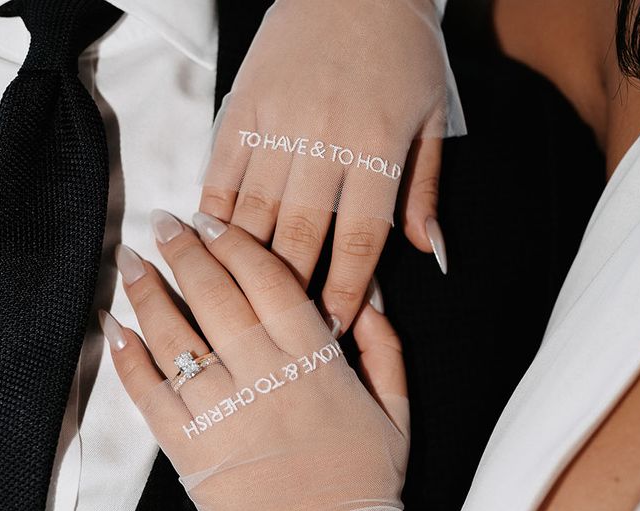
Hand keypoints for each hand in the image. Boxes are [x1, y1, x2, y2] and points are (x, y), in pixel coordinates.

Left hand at [103, 211, 408, 510]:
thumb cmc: (364, 483)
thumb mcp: (395, 411)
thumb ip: (384, 349)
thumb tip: (371, 296)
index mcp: (315, 361)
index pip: (270, 281)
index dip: (237, 243)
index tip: (214, 220)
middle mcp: (264, 376)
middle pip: (216, 295)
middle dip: (186, 250)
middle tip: (165, 221)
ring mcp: (222, 412)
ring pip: (175, 336)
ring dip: (147, 292)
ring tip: (130, 259)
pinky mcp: (190, 449)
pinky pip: (150, 395)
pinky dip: (128, 360)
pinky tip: (113, 329)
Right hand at [199, 0, 463, 333]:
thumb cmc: (402, 50)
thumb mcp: (430, 118)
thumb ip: (424, 188)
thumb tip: (431, 252)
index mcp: (377, 147)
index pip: (359, 240)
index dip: (344, 291)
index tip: (330, 329)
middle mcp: (324, 141)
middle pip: (302, 236)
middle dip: (292, 291)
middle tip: (283, 330)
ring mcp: (278, 124)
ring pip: (255, 212)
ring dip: (246, 264)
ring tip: (239, 302)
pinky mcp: (243, 107)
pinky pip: (221, 172)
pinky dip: (213, 212)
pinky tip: (209, 243)